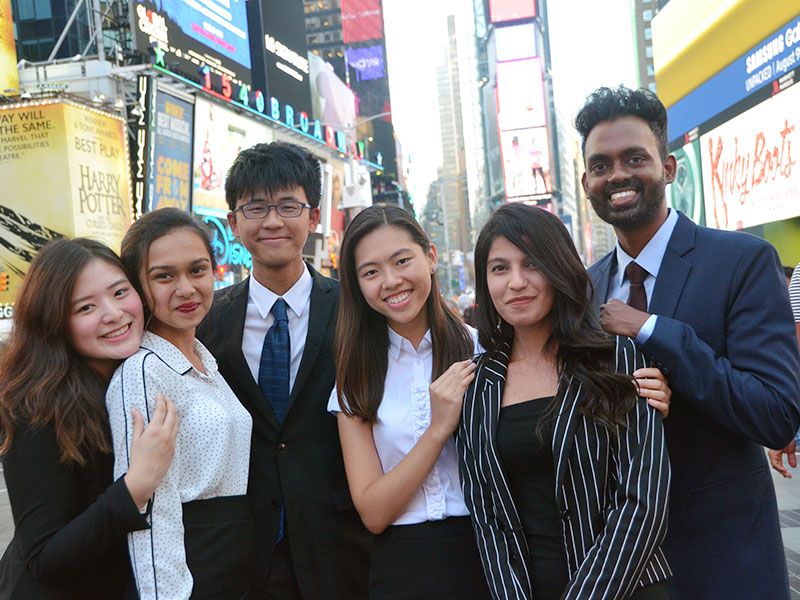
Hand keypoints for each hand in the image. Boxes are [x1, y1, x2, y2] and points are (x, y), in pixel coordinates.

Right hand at [124, 393, 178, 508]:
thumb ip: (138, 424)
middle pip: (172, 413)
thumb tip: (135, 411)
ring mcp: (171, 441)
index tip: (159, 395)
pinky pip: (176, 432)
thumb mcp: (135, 440)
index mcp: (154, 430)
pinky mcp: (174, 448)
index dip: (161, 400)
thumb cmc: (138, 459)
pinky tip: (171, 423)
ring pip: (176, 422)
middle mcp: (165, 434)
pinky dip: (174, 424)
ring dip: (174, 413)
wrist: (146, 476)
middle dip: (170, 403)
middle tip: (166, 398)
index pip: (161, 410)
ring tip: (170, 408)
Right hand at [428, 359, 475, 440]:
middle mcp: (438, 388)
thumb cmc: (441, 414)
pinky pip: (462, 385)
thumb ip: (445, 387)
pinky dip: (468, 378)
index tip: (465, 362)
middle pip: (453, 373)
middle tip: (471, 361)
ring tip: (474, 366)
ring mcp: (445, 394)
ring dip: (467, 370)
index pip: (447, 372)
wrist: (439, 427)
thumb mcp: (439, 397)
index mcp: (434, 387)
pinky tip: (473, 375)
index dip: (457, 365)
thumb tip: (457, 375)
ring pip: (458, 377)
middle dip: (463, 365)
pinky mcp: (453, 399)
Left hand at [599, 299, 649, 337]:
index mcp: (612, 301)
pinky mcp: (603, 323)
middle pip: (603, 312)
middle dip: (607, 316)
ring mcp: (603, 314)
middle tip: (615, 321)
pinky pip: (603, 327)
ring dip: (607, 323)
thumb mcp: (625, 308)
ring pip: (602, 320)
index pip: (607, 306)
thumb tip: (614, 315)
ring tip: (617, 325)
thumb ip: (617, 309)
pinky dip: (608, 329)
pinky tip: (616, 328)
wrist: (635, 323)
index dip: (611, 312)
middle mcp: (606, 306)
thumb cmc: (634, 317)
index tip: (615, 316)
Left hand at [634, 367, 670, 418]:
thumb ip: (641, 379)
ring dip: (648, 392)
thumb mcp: (644, 385)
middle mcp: (665, 388)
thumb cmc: (646, 394)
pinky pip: (663, 406)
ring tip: (639, 392)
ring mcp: (666, 399)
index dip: (646, 372)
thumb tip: (632, 375)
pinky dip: (656, 403)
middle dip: (645, 383)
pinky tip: (649, 401)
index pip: (656, 372)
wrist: (650, 410)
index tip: (635, 374)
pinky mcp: (665, 408)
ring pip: (661, 394)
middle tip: (634, 384)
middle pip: (658, 383)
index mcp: (661, 380)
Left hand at [768, 440, 796, 477]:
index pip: (779, 464)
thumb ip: (791, 458)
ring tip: (786, 474)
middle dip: (782, 472)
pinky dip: (779, 467)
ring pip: (775, 465)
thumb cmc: (786, 439)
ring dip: (781, 471)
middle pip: (776, 466)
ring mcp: (772, 454)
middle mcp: (773, 454)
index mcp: (777, 454)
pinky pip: (775, 463)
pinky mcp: (773, 453)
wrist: (785, 434)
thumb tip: (793, 466)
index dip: (782, 470)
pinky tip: (784, 470)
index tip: (786, 475)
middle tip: (788, 476)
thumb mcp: (791, 451)